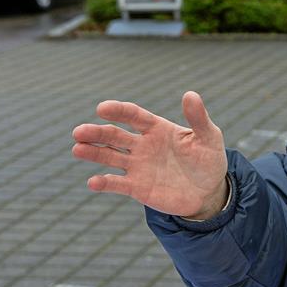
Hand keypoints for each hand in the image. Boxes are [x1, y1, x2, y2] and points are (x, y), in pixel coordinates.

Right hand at [72, 91, 227, 219]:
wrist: (209, 191)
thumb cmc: (208, 159)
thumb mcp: (209, 138)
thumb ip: (198, 119)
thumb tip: (190, 94)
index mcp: (156, 128)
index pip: (133, 116)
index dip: (118, 111)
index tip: (102, 108)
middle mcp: (142, 145)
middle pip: (114, 135)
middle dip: (96, 133)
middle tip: (79, 132)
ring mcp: (137, 166)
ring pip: (109, 156)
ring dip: (92, 153)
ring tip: (77, 149)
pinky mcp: (137, 187)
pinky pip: (117, 183)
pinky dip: (104, 183)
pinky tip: (93, 182)